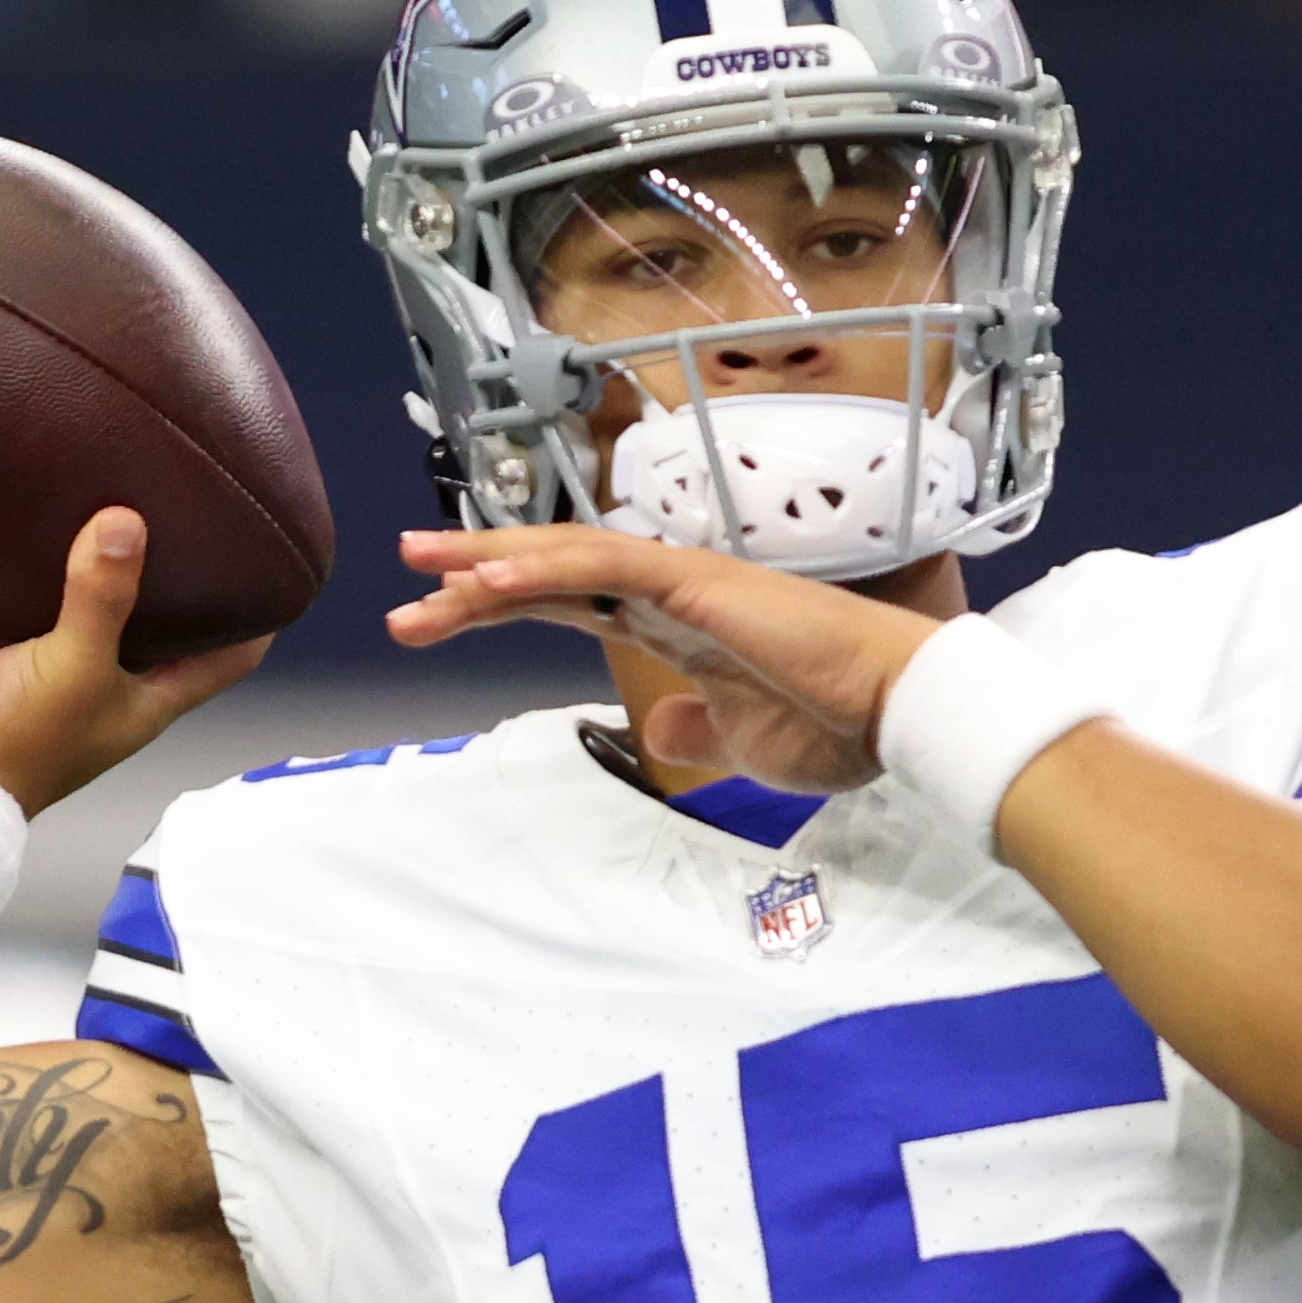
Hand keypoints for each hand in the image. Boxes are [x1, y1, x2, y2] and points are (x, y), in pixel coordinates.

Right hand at [0, 509, 266, 814]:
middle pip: (148, 617)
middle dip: (160, 567)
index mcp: (144, 698)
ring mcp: (36, 663)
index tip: (273, 561)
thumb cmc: (17, 741)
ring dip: (74, 556)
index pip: (225, 657)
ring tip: (96, 484)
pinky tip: (7, 507)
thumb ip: (103, 597)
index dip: (255, 618)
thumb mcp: (76, 667)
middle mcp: (99, 679)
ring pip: (66, 599)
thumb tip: (128, 522)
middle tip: (175, 497)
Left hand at [389, 527, 939, 791]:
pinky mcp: (698, 582)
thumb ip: (699, 730)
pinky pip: (608, 567)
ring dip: (490, 562)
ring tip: (421, 565)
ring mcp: (682, 581)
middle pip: (551, 573)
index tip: (434, 617)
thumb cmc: (835, 725)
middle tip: (406, 575)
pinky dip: (546, 567)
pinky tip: (490, 577)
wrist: (896, 715)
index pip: (568, 604)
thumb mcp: (743, 745)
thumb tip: (666, 727)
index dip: (499, 605)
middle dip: (473, 575)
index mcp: (676, 627)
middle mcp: (670, 593)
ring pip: (566, 557)